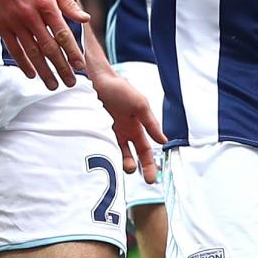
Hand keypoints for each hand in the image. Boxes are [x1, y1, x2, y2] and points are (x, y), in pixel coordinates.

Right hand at [0, 0, 88, 88]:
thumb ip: (68, 3)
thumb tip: (84, 19)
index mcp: (47, 4)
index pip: (63, 34)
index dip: (72, 53)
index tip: (80, 67)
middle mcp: (31, 15)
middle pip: (49, 48)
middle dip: (61, 68)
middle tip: (70, 82)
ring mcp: (15, 21)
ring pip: (32, 52)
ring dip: (44, 71)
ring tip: (52, 85)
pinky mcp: (1, 25)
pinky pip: (13, 49)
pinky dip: (23, 63)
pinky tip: (31, 74)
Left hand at [93, 68, 165, 182]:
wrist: (96, 78)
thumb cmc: (120, 88)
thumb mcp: (140, 105)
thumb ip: (151, 123)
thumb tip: (164, 141)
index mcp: (136, 129)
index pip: (145, 152)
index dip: (149, 166)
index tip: (151, 179)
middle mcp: (122, 134)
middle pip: (130, 157)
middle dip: (133, 167)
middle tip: (133, 171)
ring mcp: (107, 133)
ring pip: (115, 155)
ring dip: (119, 162)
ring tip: (122, 163)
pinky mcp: (94, 131)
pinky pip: (99, 147)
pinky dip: (103, 154)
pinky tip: (105, 158)